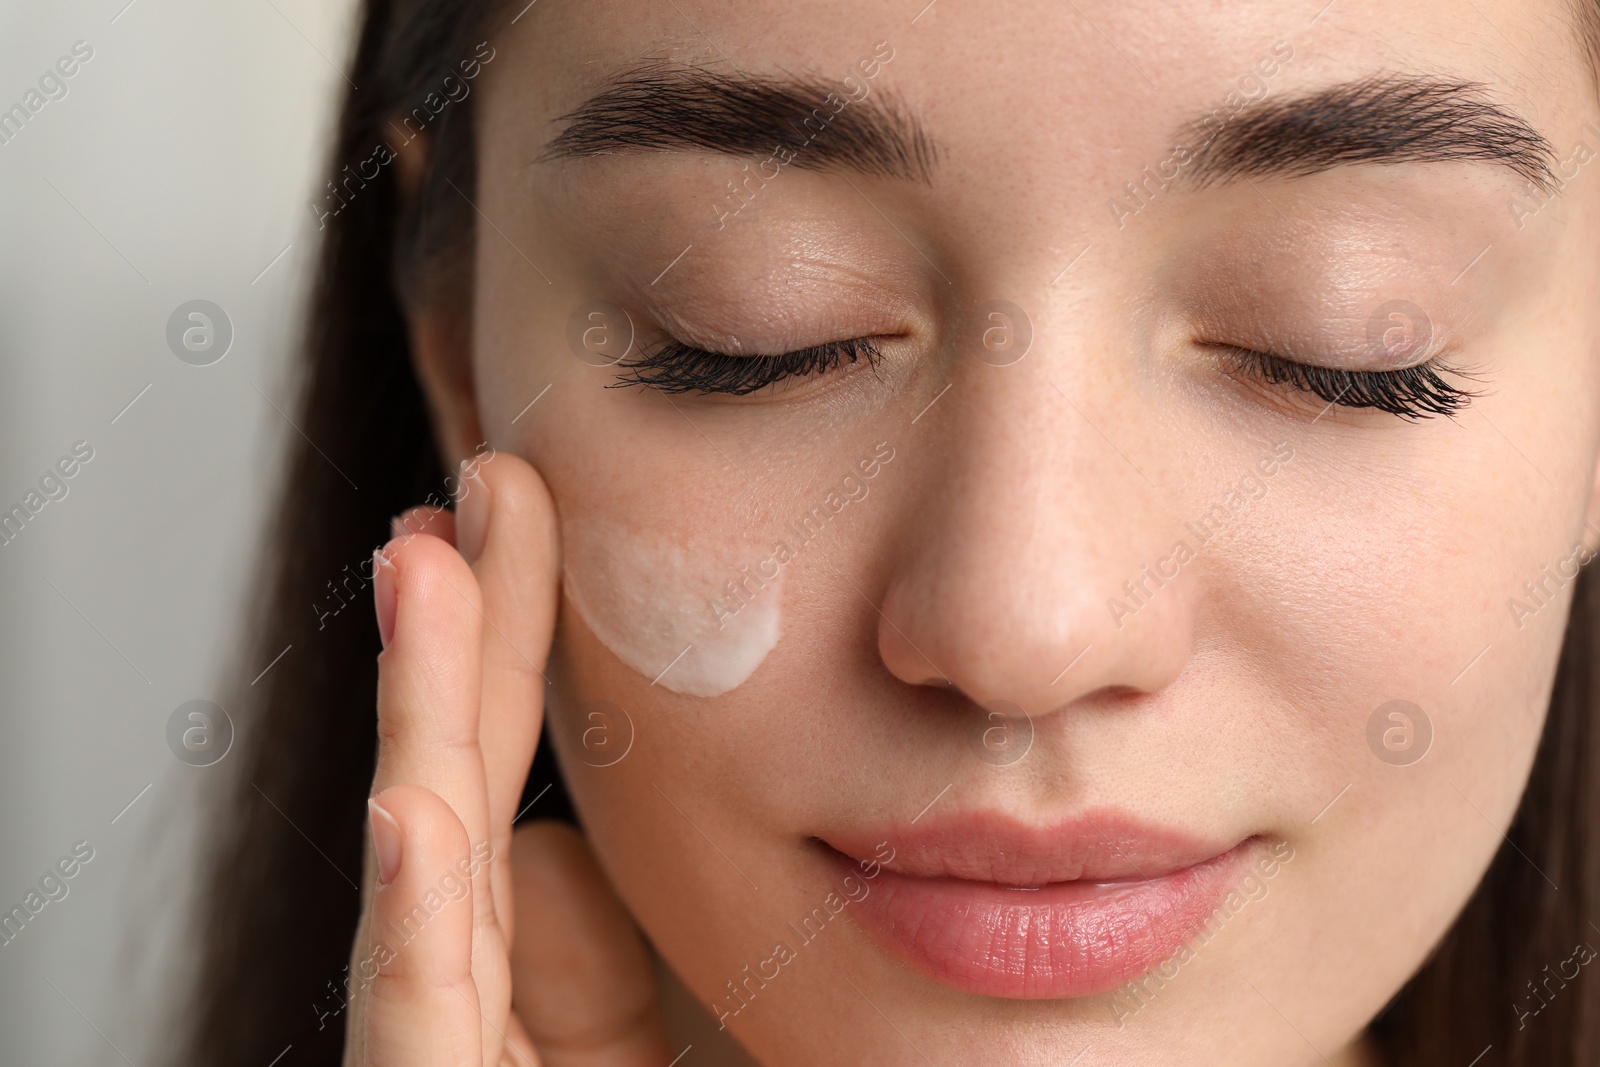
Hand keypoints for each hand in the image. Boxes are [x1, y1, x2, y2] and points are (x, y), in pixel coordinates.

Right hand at [341, 451, 667, 1065]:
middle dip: (460, 625)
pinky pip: (411, 1019)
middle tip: (488, 480)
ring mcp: (427, 1048)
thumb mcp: (603, 1059)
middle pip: (455, 779)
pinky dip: (409, 914)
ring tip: (421, 568)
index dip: (501, 645)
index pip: (495, 776)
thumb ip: (583, 971)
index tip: (510, 518)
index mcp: (490, 966)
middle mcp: (446, 987)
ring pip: (417, 864)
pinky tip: (408, 803)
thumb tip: (544, 843)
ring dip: (417, 709)